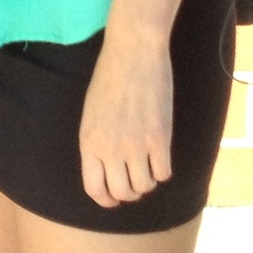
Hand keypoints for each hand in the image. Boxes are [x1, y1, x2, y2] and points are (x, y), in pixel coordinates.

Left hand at [77, 30, 173, 208]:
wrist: (132, 52)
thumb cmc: (109, 78)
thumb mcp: (91, 113)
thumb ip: (96, 142)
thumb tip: (106, 170)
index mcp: (88, 141)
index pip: (94, 189)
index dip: (106, 200)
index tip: (114, 198)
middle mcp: (110, 148)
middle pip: (122, 193)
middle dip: (130, 192)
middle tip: (135, 180)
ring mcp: (135, 145)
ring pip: (145, 186)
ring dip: (148, 181)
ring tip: (148, 166)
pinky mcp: (159, 138)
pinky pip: (164, 173)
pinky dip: (163, 170)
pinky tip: (161, 156)